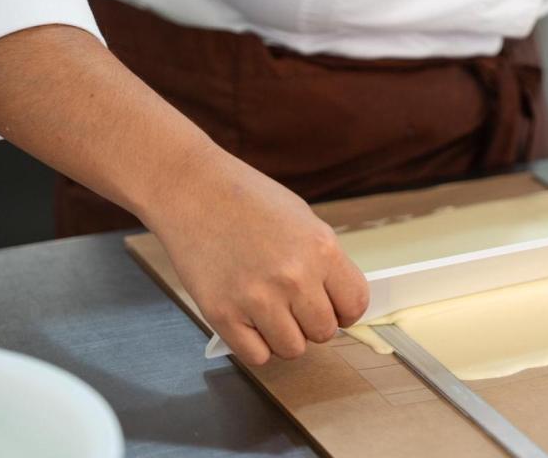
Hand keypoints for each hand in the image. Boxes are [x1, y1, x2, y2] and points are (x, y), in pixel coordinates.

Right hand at [144, 147, 369, 364]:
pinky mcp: (222, 314)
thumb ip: (323, 262)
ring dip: (284, 336)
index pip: (355, 305)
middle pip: (324, 332)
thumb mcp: (303, 220)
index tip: (333, 308)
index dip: (345, 311)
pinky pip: (257, 356)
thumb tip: (337, 300)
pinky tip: (249, 320)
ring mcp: (257, 299)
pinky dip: (256, 345)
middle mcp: (294, 278)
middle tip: (294, 305)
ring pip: (292, 349)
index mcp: (321, 250)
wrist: (193, 190)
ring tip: (269, 310)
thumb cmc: (247, 200)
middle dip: (312, 322)